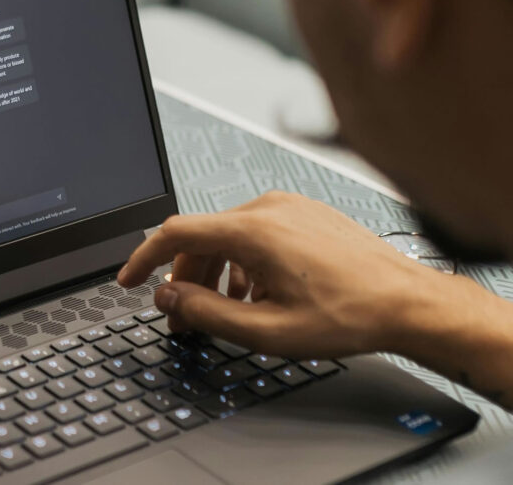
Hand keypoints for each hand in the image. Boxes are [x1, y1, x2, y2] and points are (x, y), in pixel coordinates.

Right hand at [117, 191, 453, 358]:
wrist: (408, 302)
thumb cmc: (351, 314)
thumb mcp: (266, 330)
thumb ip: (206, 313)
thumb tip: (168, 299)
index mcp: (252, 230)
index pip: (174, 233)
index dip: (143, 258)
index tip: (129, 279)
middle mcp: (267, 208)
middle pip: (200, 238)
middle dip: (184, 278)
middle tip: (182, 317)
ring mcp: (287, 207)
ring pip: (227, 236)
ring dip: (214, 272)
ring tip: (224, 312)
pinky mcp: (303, 213)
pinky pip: (255, 232)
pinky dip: (242, 262)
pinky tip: (256, 295)